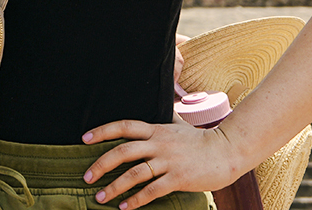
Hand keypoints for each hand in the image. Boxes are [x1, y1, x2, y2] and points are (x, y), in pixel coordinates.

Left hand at [81, 118, 240, 208]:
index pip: (123, 126)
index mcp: (155, 129)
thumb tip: (151, 111)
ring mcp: (168, 161)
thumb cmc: (200, 140)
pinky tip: (124, 207)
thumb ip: (160, 121)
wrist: (226, 151)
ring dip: (114, 187)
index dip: (102, 131)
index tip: (84, 139)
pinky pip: (152, 190)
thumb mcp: (177, 125)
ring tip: (100, 198)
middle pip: (123, 151)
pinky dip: (136, 200)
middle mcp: (158, 143)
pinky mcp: (178, 178)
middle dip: (101, 165)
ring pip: (134, 173)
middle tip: (86, 178)